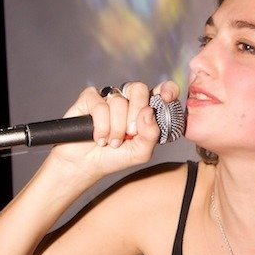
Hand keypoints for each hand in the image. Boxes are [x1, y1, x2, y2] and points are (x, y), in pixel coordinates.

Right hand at [51, 80, 180, 177]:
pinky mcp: (90, 98)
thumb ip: (151, 134)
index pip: (161, 90)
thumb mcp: (141, 152)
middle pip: (139, 89)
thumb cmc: (115, 157)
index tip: (167, 98)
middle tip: (130, 133)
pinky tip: (99, 137)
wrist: (86, 165)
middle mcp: (128, 99)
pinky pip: (100, 105)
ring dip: (116, 128)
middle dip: (135, 114)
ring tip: (112, 142)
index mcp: (145, 109)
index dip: (167, 89)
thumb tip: (148, 111)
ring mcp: (108, 97)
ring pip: (119, 101)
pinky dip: (101, 126)